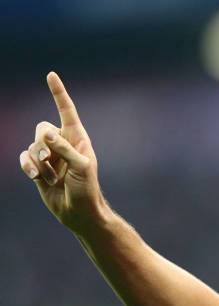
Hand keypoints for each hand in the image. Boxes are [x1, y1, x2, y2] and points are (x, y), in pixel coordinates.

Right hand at [19, 72, 106, 233]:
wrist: (78, 212)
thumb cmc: (87, 189)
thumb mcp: (82, 167)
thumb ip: (65, 149)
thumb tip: (46, 134)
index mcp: (78, 139)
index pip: (67, 111)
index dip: (58, 93)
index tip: (51, 75)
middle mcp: (63, 144)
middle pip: (41, 128)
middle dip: (43, 143)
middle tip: (52, 159)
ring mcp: (50, 156)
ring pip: (32, 145)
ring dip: (40, 163)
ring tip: (52, 178)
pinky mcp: (39, 168)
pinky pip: (25, 158)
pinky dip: (28, 166)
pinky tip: (36, 177)